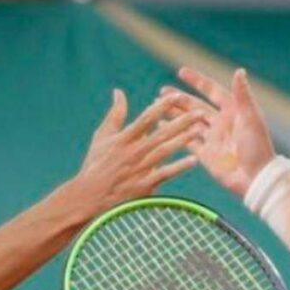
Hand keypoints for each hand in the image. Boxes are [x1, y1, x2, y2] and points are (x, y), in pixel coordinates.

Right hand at [73, 89, 205, 214]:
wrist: (88, 197)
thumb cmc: (95, 165)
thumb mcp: (102, 136)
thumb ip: (114, 114)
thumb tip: (119, 91)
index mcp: (123, 138)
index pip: (146, 118)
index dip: (162, 106)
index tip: (178, 96)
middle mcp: (133, 152)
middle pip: (161, 133)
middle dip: (182, 122)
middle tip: (200, 112)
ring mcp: (139, 169)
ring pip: (165, 151)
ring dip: (184, 140)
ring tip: (200, 131)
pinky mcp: (143, 185)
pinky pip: (164, 174)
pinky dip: (179, 167)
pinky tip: (194, 160)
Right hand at [160, 67, 275, 197]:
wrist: (256, 177)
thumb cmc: (257, 146)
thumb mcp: (251, 118)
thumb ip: (243, 95)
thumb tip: (239, 71)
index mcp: (232, 110)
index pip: (211, 91)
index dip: (197, 81)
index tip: (180, 71)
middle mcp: (220, 122)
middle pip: (195, 106)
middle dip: (179, 98)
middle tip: (161, 92)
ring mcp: (212, 138)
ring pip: (189, 122)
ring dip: (175, 115)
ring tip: (157, 107)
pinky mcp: (206, 154)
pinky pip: (188, 142)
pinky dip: (176, 134)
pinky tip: (162, 128)